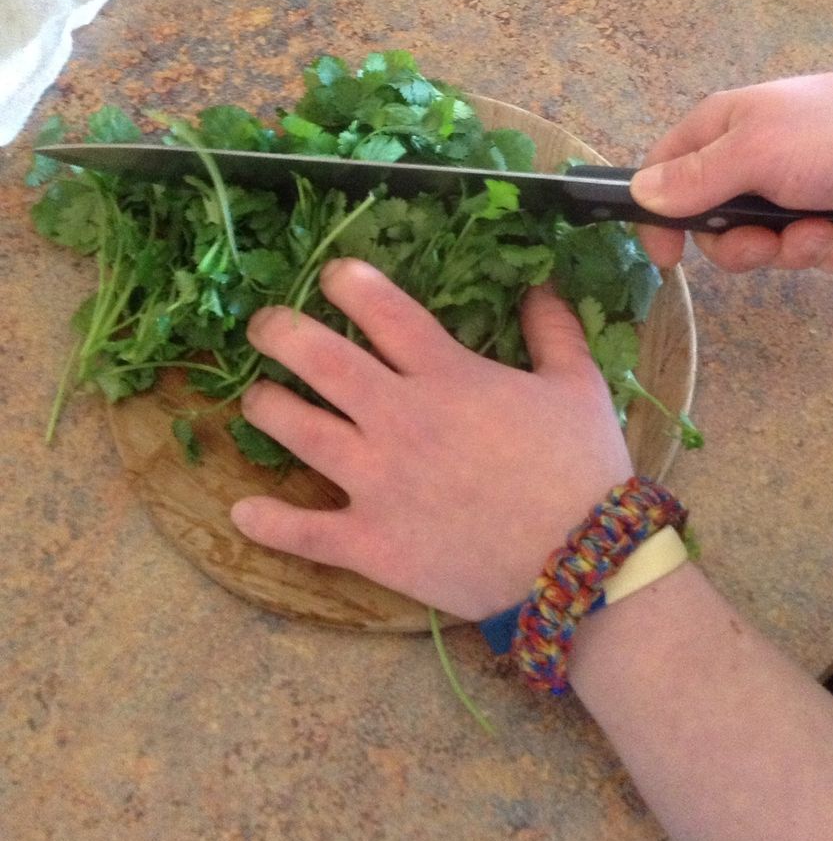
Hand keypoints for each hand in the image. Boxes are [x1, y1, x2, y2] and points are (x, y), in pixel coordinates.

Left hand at [230, 259, 631, 620]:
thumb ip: (554, 330)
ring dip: (267, 408)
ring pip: (299, 432)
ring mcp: (378, 481)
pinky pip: (306, 532)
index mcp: (447, 375)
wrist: (583, 566)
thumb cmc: (583, 468)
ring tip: (255, 398)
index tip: (332, 274)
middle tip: (263, 326)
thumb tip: (539, 282)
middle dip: (281, 333)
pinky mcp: (371, 542)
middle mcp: (400, 418)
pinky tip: (242, 512)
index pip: (383, 311)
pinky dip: (269, 523)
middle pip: (321, 360)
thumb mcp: (578, 385)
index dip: (350, 282)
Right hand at [631, 52, 832, 272]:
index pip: (662, 178)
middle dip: (753, 248)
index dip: (660, 220)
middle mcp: (747, 160)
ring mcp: (790, 187)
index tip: (668, 259)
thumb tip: (639, 194)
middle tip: (776, 240)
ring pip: (770, 248)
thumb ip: (696, 179)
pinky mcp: (829, 209)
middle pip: (718, 230)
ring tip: (831, 229)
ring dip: (802, 250)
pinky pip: (813, 250)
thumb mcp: (756, 154)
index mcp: (719, 134)